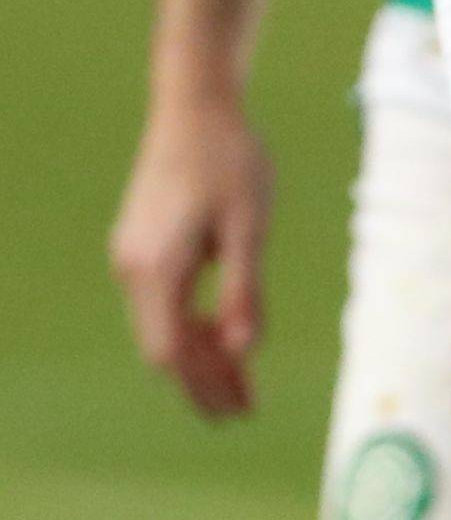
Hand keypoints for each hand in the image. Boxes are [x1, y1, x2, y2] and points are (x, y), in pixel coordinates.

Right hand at [108, 84, 274, 419]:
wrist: (196, 107)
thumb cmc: (230, 161)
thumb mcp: (249, 229)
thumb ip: (244, 291)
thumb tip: (245, 351)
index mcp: (154, 266)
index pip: (170, 351)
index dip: (205, 387)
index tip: (241, 412)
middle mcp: (132, 266)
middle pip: (164, 347)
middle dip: (204, 383)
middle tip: (248, 413)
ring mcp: (133, 256)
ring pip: (164, 328)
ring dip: (202, 360)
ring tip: (246, 388)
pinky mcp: (144, 247)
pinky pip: (165, 304)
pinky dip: (195, 329)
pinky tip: (229, 343)